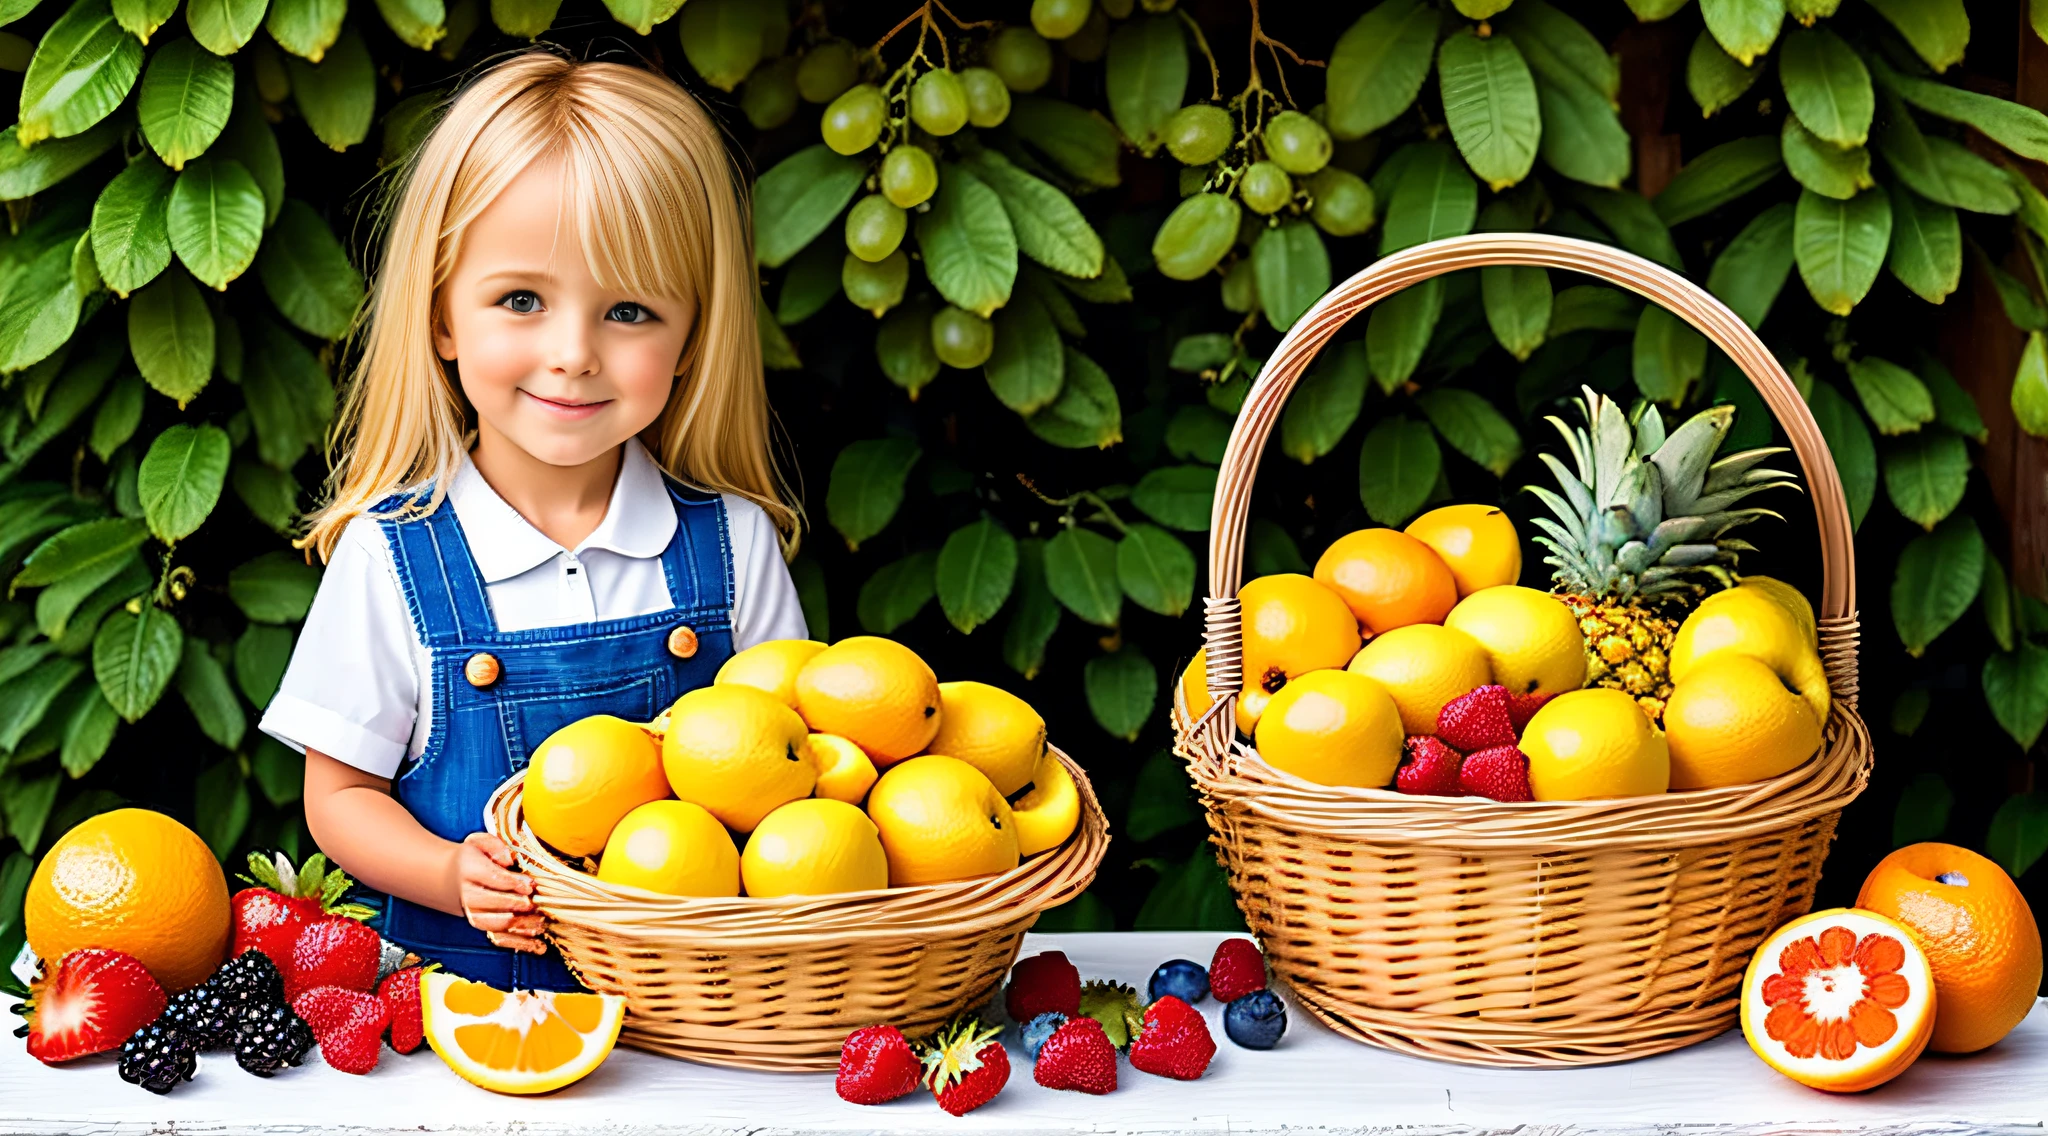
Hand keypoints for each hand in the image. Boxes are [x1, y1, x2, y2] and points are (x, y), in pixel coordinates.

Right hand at [455, 832, 546, 954]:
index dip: (513, 883)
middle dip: (517, 904)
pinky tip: (537, 944)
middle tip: (535, 904)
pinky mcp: (484, 927)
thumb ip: (494, 845)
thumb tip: (509, 859)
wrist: (452, 879)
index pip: (493, 878)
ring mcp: (475, 914)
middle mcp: (469, 896)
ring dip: (520, 925)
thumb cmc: (473, 859)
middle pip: (494, 903)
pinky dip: (518, 943)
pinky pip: (500, 939)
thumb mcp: (479, 843)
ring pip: (496, 925)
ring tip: (540, 922)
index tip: (530, 885)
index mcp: (469, 870)